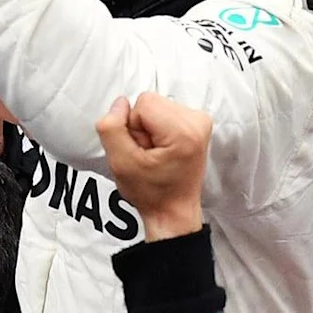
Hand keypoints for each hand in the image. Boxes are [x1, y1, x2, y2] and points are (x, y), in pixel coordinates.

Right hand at [93, 92, 212, 236]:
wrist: (173, 210)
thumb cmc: (152, 193)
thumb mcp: (121, 163)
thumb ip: (112, 128)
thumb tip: (120, 102)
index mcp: (184, 131)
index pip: (142, 103)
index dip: (133, 127)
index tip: (142, 152)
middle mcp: (198, 121)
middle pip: (150, 102)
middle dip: (141, 127)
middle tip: (148, 154)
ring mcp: (201, 121)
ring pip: (156, 106)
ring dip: (149, 129)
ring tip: (156, 154)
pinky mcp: (198, 123)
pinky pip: (165, 111)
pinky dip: (158, 129)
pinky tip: (163, 150)